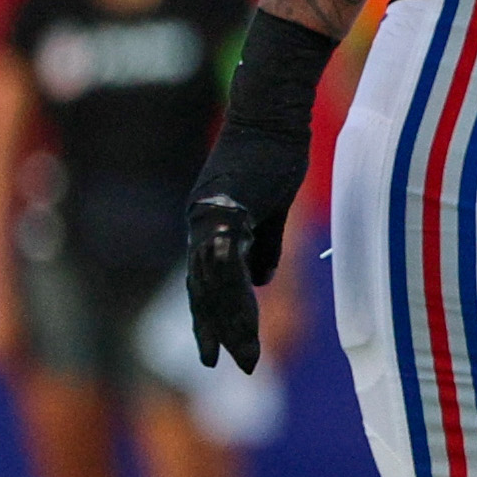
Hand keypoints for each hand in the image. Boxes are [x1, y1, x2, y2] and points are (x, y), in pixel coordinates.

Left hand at [185, 119, 311, 372]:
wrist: (271, 110)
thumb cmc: (275, 150)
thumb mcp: (272, 206)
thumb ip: (263, 244)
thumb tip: (259, 281)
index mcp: (210, 226)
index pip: (204, 284)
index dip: (208, 320)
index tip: (212, 356)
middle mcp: (200, 224)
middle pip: (204, 290)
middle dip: (216, 331)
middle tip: (224, 367)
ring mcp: (209, 215)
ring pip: (214, 280)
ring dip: (229, 319)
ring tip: (243, 352)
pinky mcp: (226, 205)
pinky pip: (227, 255)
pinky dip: (232, 283)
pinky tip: (245, 306)